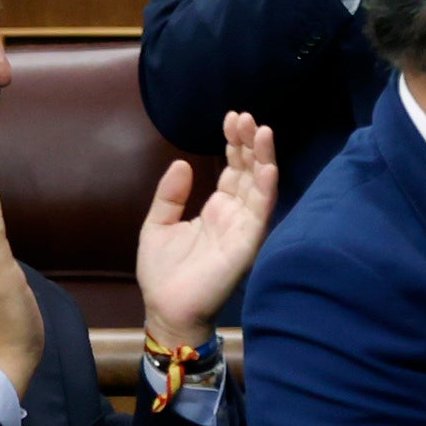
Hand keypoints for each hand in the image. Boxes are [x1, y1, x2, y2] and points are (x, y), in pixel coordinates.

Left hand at [137, 110, 275, 350]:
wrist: (165, 308)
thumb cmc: (162, 272)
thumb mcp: (158, 224)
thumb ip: (171, 195)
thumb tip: (183, 162)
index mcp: (216, 209)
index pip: (232, 169)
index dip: (233, 144)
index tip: (231, 118)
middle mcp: (235, 214)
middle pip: (248, 171)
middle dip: (249, 143)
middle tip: (245, 117)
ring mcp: (243, 227)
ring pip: (260, 186)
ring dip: (263, 158)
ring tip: (261, 130)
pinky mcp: (247, 243)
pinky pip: (261, 212)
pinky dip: (266, 188)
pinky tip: (268, 166)